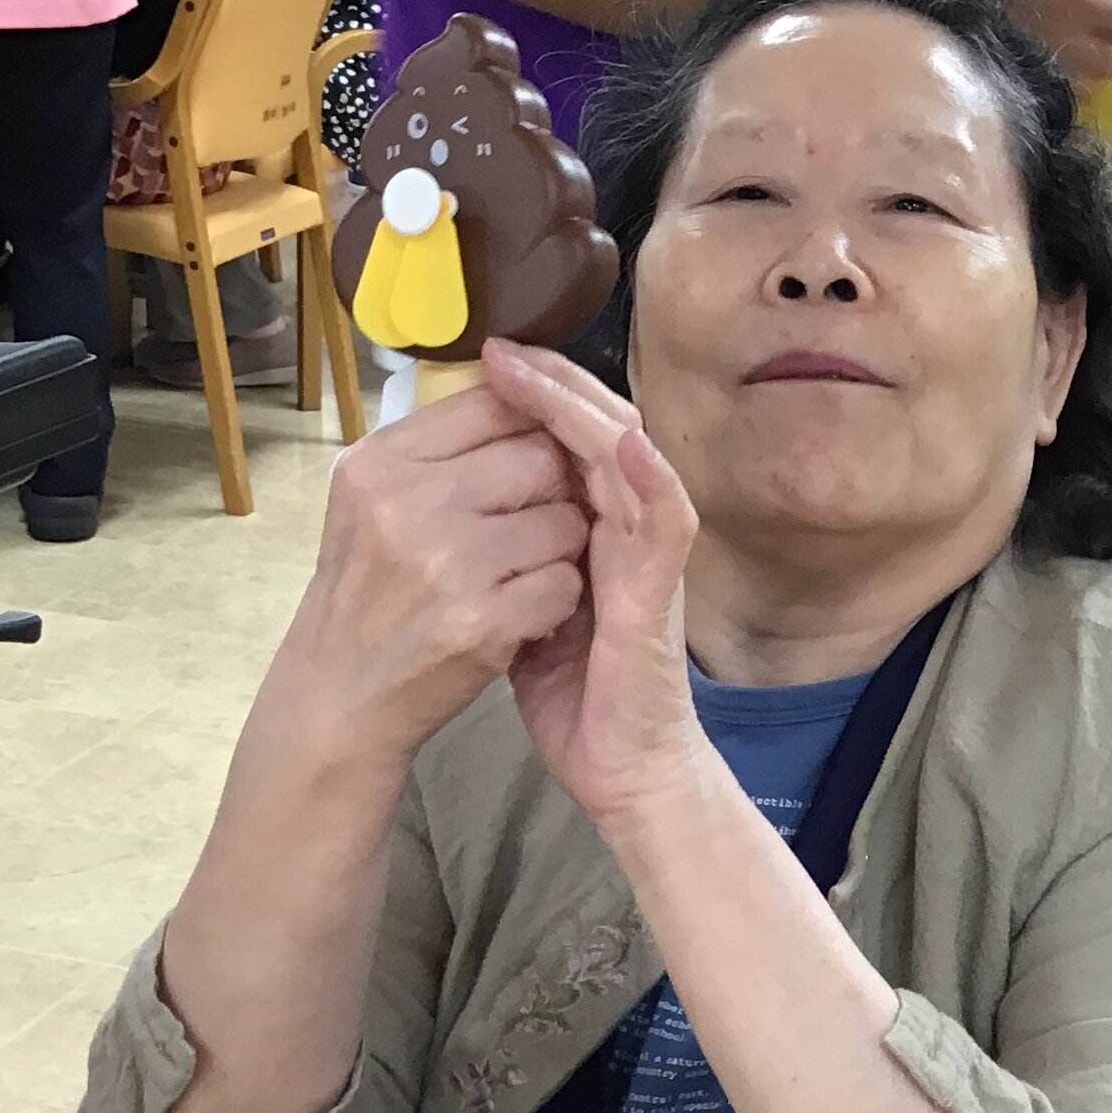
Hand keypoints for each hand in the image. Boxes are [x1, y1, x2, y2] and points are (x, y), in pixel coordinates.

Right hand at [270, 380, 592, 766]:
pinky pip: (565, 584)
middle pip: (541, 457)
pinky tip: (524, 614)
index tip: (530, 458)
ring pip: (565, 521)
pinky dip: (556, 602)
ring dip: (559, 549)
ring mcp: (449, 563)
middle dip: (551, 491)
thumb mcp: (370, 503)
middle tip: (529, 525)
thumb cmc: (365, 594)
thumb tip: (518, 391)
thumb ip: (435, 451)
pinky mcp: (484, 621)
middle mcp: (410, 503)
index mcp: (380, 462)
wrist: (338, 697)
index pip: (493, 404)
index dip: (530, 427)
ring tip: (521, 572)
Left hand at [476, 340, 710, 829]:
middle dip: (551, 383)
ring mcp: (649, 554)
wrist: (620, 764)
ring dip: (584, 408)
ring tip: (538, 372)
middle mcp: (627, 528)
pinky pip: (665, 518)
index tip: (484, 361)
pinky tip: (622, 440)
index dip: (531, 394)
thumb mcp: (520, 602)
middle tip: (503, 348)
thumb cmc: (572, 691)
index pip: (567, 436)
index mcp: (593, 525)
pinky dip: (648, 475)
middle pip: (600, 426)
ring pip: (630, 454)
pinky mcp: (662, 588)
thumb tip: (446, 505)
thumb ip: (501, 551)